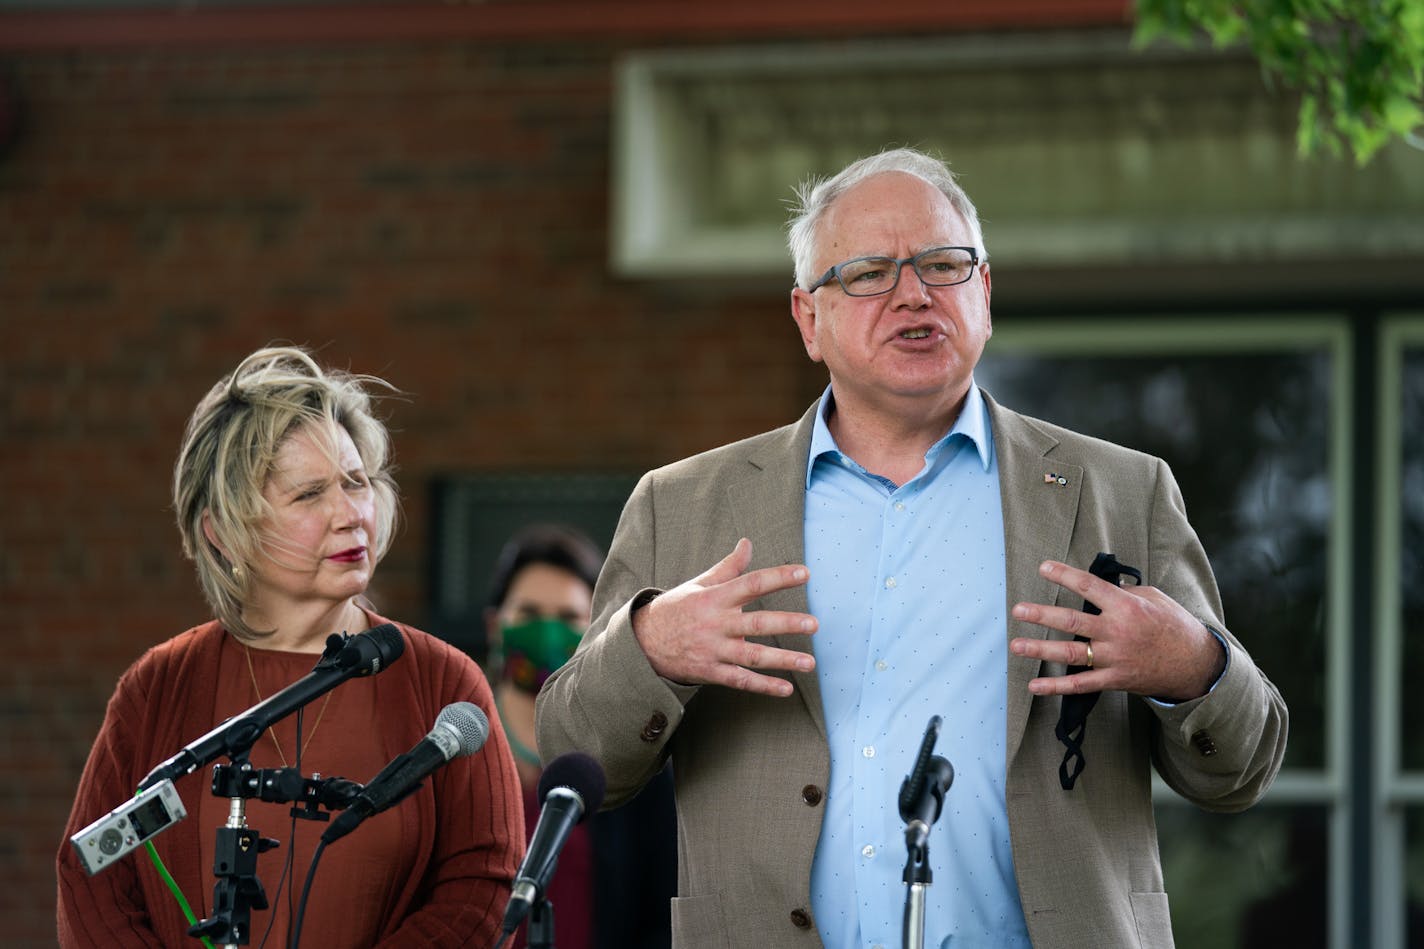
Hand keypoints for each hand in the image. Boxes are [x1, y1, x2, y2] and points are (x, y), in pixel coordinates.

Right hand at [631, 538, 817, 696]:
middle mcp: (716, 624)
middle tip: (814, 624)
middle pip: (756, 623)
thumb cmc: (677, 609)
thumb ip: (728, 567)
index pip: (751, 584)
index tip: (805, 574)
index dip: (778, 578)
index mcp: (715, 598)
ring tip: (810, 663)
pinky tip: (786, 689)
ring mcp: (713, 650)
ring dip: (782, 660)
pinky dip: (763, 686)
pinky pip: (740, 681)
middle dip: (787, 623)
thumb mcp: (699, 584)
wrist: (642, 642)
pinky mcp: (710, 672)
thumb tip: (747, 543)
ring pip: (752, 656)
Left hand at [1009, 560, 1225, 701]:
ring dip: (1040, 650)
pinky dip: (1056, 687)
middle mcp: (1117, 631)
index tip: (1043, 568)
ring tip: (1016, 645)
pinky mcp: (1114, 679)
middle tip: (1018, 610)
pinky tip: (1034, 687)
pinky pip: (1081, 684)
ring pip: (1071, 653)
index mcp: (1126, 606)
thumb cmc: (1173, 625)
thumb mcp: (1155, 598)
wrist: (1196, 664)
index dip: (1065, 575)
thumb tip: (1100, 585)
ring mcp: (1114, 657)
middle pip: (1072, 621)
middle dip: (1042, 615)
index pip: (1089, 586)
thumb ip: (1125, 592)